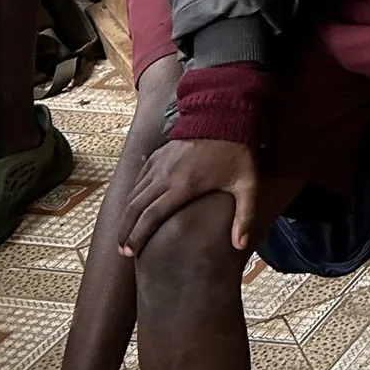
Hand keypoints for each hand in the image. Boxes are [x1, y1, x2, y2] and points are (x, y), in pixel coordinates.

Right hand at [120, 137, 262, 253]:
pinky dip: (133, 194)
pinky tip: (133, 206)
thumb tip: (240, 245)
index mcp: (183, 185)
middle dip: (126, 230)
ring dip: (127, 215)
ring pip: (134, 193)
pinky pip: (139, 178)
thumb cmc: (237, 153)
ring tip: (125, 233)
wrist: (225, 116)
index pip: (152, 215)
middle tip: (122, 250)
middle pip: (136, 207)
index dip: (138, 236)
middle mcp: (165, 175)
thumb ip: (244, 215)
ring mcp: (159, 164)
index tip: (130, 252)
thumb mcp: (247, 184)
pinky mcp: (158, 154)